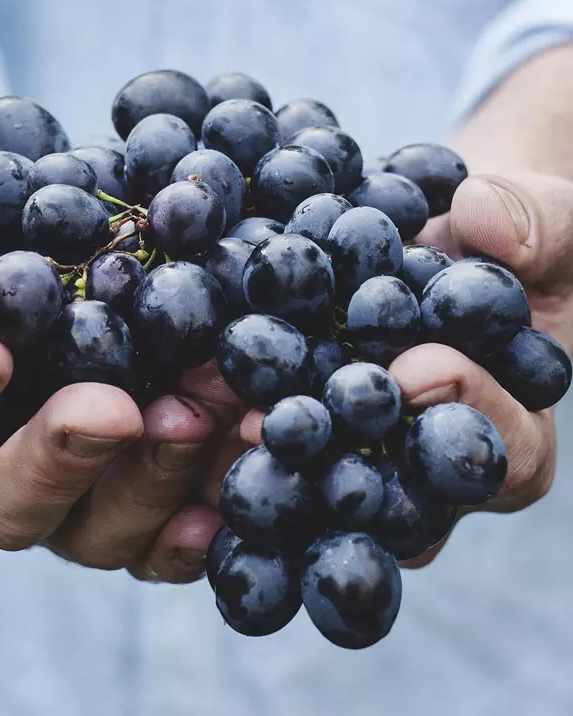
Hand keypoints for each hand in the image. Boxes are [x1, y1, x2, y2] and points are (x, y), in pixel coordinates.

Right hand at [0, 130, 227, 582]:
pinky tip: (245, 455)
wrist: (4, 213)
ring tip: (205, 410)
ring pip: (92, 529)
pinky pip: (161, 522)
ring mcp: (54, 490)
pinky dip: (203, 500)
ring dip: (152, 478)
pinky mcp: (123, 481)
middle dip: (58, 460)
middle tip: (114, 407)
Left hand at [219, 171, 572, 564]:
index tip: (416, 368)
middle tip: (283, 427)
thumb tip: (484, 219)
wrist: (445, 239)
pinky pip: (274, 444)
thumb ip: (537, 222)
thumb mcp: (551, 218)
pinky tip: (180, 404)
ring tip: (215, 423)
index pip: (505, 451)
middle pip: (398, 496)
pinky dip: (231, 426)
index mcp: (514, 434)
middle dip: (341, 462)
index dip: (466, 412)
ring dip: (269, 460)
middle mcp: (430, 468)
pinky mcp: (308, 430)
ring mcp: (364, 456)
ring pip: (322, 485)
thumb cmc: (511, 240)